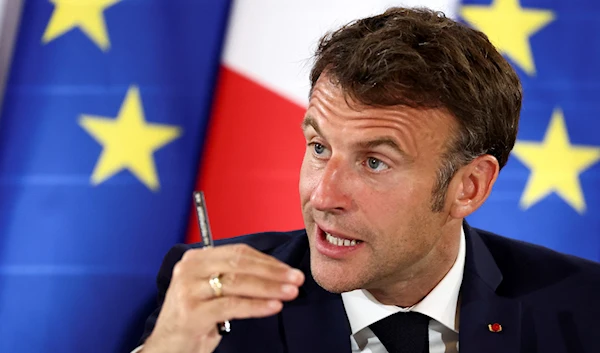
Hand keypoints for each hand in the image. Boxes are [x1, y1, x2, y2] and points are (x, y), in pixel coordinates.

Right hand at [142, 244, 304, 352]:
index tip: (289, 270)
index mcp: (196, 258)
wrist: (168, 347)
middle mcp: (189, 269)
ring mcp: (188, 290)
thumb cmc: (196, 317)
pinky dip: (256, 306)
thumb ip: (235, 276)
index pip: (239, 252)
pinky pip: (232, 305)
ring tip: (290, 293)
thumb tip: (277, 273)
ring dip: (269, 288)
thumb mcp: (212, 290)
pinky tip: (274, 306)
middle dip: (273, 272)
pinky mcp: (192, 312)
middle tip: (296, 279)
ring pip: (238, 284)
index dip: (268, 261)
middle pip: (240, 265)